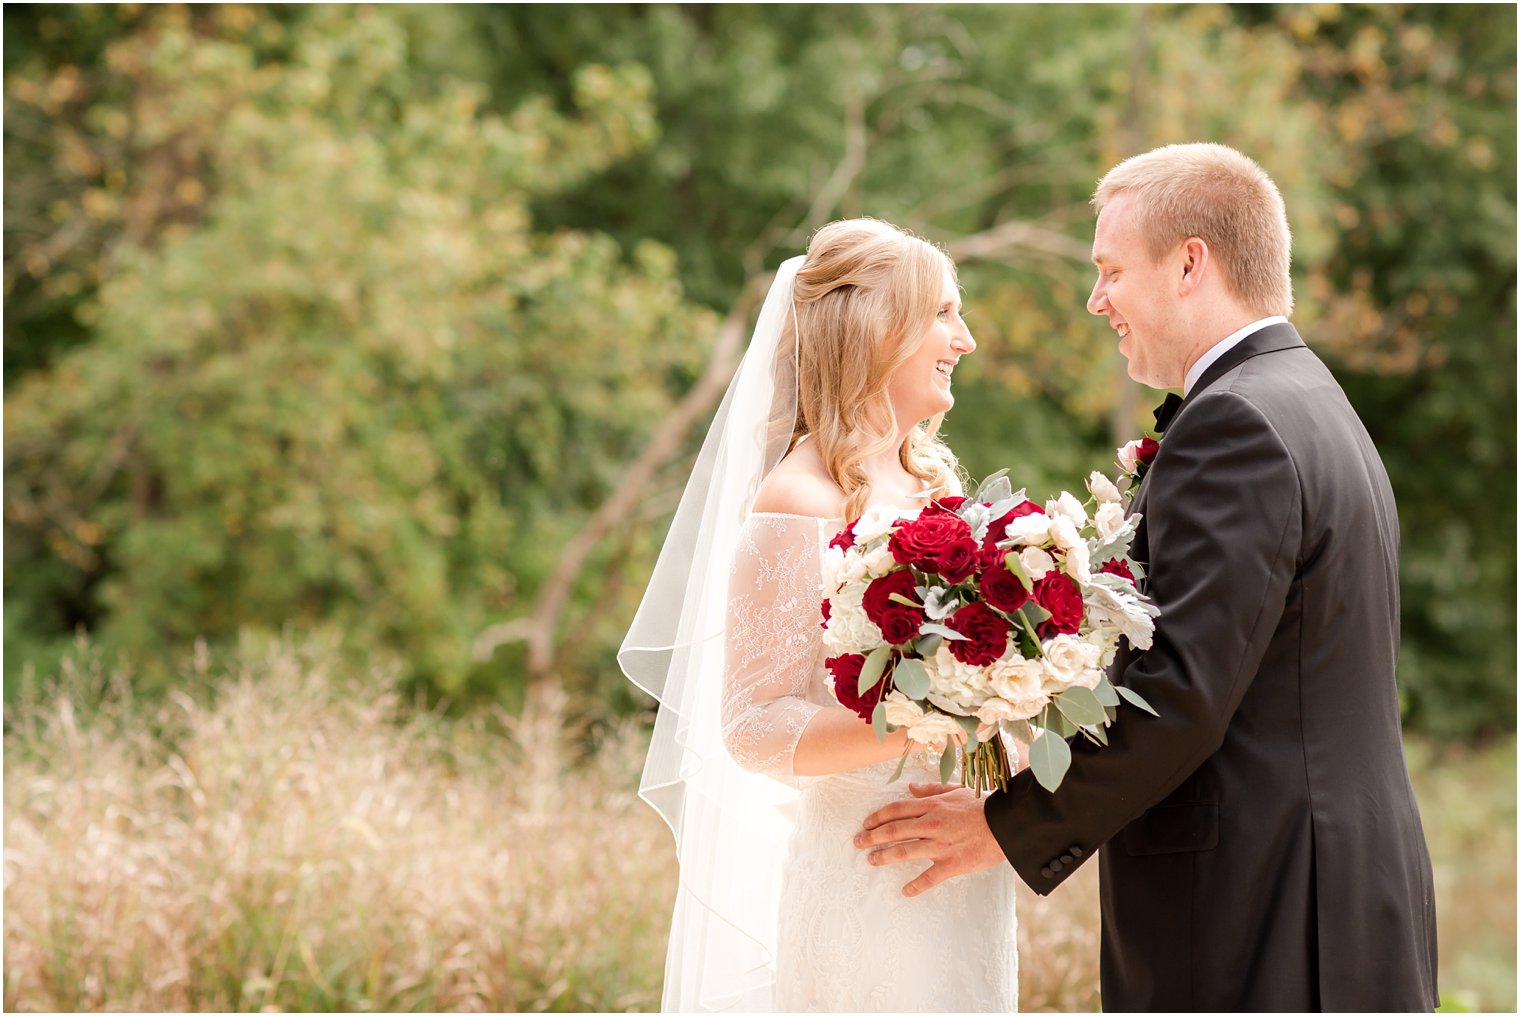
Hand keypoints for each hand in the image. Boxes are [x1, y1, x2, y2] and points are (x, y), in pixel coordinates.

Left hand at [853, 782, 1006, 897]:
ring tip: (870, 860)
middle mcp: (931, 825)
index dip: (877, 817)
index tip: (865, 823)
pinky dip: (915, 886)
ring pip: (903, 852)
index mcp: (931, 807)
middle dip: (871, 837)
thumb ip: (931, 790)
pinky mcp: (951, 864)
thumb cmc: (981, 806)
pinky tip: (905, 892)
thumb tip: (910, 788)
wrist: (1006, 825)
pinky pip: (928, 877)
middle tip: (857, 842)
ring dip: (883, 857)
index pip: (896, 810)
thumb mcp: (955, 790)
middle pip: (893, 830)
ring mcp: (939, 846)